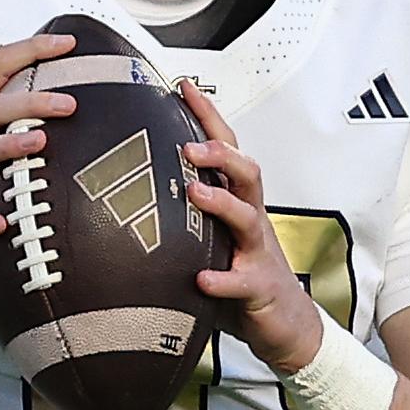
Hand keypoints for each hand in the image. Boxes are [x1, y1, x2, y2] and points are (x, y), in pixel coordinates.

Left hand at [176, 81, 329, 372]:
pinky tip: (203, 278)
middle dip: (220, 153)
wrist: (283, 323)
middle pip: (245, 172)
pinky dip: (222, 279)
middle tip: (188, 144)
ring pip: (247, 217)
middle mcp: (250, 218)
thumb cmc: (242, 273)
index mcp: (236, 202)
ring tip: (195, 193)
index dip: (208, 116)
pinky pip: (241, 280)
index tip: (182, 86)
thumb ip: (179, 214)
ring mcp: (256, 250)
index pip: (225, 149)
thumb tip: (125, 189)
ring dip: (221, 203)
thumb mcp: (209, 237)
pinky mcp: (258, 285)